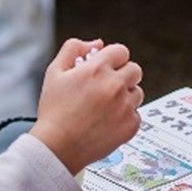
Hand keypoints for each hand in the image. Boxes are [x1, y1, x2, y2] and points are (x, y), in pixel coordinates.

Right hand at [30, 38, 143, 174]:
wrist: (58, 147)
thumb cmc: (54, 111)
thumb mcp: (55, 71)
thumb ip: (73, 48)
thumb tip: (96, 43)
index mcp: (98, 69)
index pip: (121, 51)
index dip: (113, 58)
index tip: (106, 67)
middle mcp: (115, 86)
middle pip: (135, 69)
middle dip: (122, 74)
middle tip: (106, 86)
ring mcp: (125, 106)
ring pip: (137, 92)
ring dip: (125, 95)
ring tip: (104, 106)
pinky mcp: (131, 125)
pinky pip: (136, 113)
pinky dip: (125, 116)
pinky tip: (107, 121)